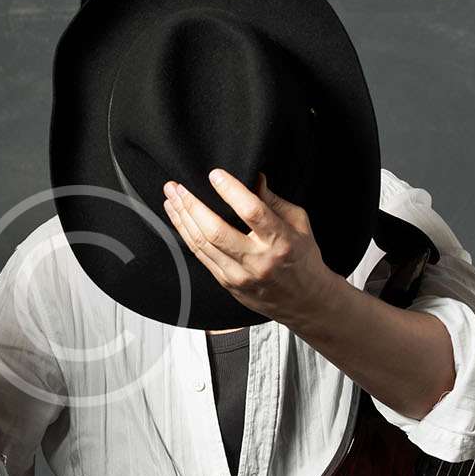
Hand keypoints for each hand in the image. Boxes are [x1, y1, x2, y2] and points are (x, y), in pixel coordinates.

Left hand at [162, 170, 342, 327]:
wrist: (303, 301)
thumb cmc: (302, 257)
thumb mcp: (299, 224)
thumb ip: (274, 201)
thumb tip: (254, 178)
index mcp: (280, 241)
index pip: (252, 212)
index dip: (231, 191)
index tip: (215, 174)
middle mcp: (257, 260)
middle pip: (216, 231)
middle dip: (192, 205)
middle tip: (177, 186)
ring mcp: (239, 275)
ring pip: (202, 244)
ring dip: (182, 218)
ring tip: (171, 197)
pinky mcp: (227, 283)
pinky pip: (200, 256)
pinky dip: (186, 235)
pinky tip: (178, 218)